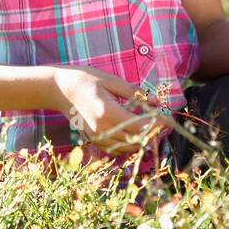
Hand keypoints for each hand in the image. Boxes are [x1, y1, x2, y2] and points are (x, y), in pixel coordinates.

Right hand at [50, 66, 165, 156]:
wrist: (59, 89)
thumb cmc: (85, 79)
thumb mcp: (111, 81)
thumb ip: (134, 93)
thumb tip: (156, 101)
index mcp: (108, 112)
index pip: (140, 126)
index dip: (157, 125)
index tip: (168, 120)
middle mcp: (102, 128)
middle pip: (135, 140)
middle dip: (152, 133)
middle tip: (163, 125)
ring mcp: (96, 136)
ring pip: (126, 148)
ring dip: (140, 141)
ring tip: (151, 129)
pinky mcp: (92, 138)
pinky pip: (114, 149)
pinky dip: (127, 145)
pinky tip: (133, 135)